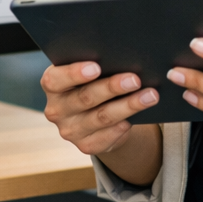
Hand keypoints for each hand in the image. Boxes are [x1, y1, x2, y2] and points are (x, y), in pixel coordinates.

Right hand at [41, 61, 159, 156]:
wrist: (93, 110)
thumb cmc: (91, 79)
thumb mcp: (87, 69)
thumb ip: (95, 62)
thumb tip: (122, 55)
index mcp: (52, 84)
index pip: (56, 79)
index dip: (75, 73)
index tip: (96, 66)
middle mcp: (56, 109)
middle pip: (86, 98)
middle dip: (112, 87)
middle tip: (135, 79)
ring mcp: (70, 130)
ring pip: (101, 117)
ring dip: (128, 106)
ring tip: (150, 95)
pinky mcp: (85, 146)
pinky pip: (106, 137)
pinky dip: (123, 126)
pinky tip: (138, 117)